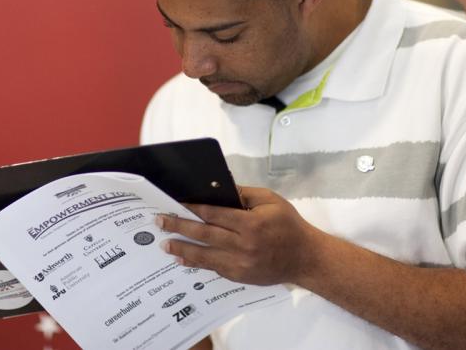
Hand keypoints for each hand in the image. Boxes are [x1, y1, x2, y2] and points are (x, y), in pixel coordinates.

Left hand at [156, 186, 316, 284]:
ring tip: (164, 244)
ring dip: (182, 249)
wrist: (304, 258)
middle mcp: (243, 245)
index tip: (176, 203)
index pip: (215, 214)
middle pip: (204, 234)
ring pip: (205, 256)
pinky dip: (197, 263)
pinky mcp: (240, 277)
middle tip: (160, 222)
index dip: (193, 209)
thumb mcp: (271, 201)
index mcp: (251, 223)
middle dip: (179, 226)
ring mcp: (241, 264)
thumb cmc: (288, 224)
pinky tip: (183, 259)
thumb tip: (218, 189)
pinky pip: (213, 269)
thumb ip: (244, 194)